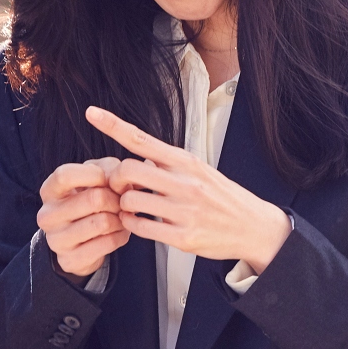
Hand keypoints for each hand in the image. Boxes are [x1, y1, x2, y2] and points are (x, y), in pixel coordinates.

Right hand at [37, 157, 127, 278]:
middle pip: (95, 198)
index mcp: (49, 191)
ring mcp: (57, 240)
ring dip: (121, 219)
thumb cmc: (90, 201)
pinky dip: (121, 236)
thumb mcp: (96, 178)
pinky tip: (117, 233)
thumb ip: (110, 169)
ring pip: (104, 222)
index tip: (108, 180)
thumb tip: (124, 178)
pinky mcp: (71, 260)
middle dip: (117, 199)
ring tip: (120, 217)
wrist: (79, 242)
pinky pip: (108, 242)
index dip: (95, 175)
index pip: (65, 175)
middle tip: (122, 202)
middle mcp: (48, 215)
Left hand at [86, 106, 291, 272]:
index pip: (143, 139)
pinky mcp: (183, 236)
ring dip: (123, 205)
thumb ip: (170, 165)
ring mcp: (185, 210)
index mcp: (187, 162)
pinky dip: (131, 224)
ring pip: (130, 200)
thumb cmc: (224, 198)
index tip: (92, 113)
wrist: (255, 227)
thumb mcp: (201, 171)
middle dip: (116, 179)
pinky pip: (140, 227)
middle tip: (122, 188)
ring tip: (132, 208)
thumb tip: (139, 157)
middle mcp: (186, 182)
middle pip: (128, 169)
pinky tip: (138, 222)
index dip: (113, 125)